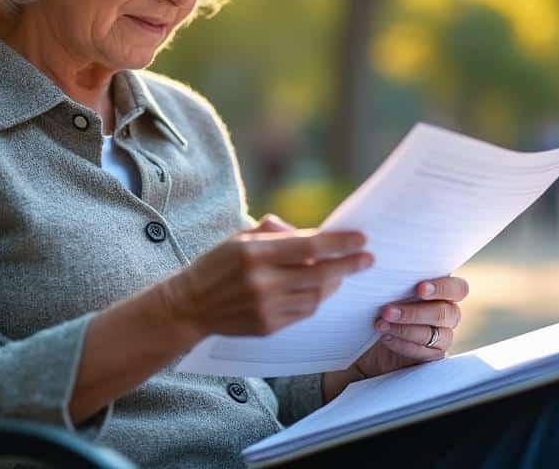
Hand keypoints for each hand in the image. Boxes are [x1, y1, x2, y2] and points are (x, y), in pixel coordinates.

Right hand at [159, 215, 371, 338]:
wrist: (190, 305)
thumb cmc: (218, 264)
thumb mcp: (241, 237)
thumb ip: (277, 231)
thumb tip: (314, 234)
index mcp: (255, 252)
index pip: (309, 246)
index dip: (339, 243)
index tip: (361, 239)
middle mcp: (262, 281)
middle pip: (320, 274)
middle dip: (349, 265)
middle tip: (367, 259)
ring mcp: (265, 307)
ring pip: (316, 296)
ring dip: (333, 283)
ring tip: (341, 273)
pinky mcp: (267, 327)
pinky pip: (303, 312)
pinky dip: (315, 299)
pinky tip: (319, 289)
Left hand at [353, 275, 468, 378]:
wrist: (372, 341)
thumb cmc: (383, 307)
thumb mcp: (390, 292)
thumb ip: (398, 282)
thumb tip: (383, 270)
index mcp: (443, 292)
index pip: (458, 289)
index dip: (442, 288)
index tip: (419, 288)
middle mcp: (448, 314)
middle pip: (444, 313)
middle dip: (413, 312)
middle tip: (387, 310)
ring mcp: (443, 336)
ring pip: (434, 333)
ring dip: (405, 328)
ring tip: (380, 324)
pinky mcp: (432, 356)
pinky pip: (424, 352)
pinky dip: (403, 344)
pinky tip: (385, 338)